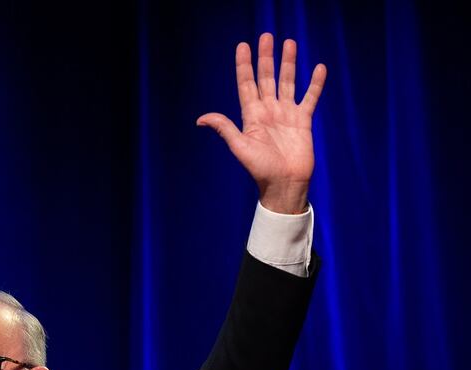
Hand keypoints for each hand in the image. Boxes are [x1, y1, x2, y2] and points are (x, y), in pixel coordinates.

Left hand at [197, 33, 326, 213]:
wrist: (284, 184)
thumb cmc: (260, 169)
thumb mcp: (240, 147)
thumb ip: (225, 129)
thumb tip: (201, 119)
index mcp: (251, 116)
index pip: (247, 85)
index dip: (244, 66)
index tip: (242, 46)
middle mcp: (268, 112)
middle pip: (266, 78)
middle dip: (266, 58)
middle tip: (266, 36)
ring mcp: (286, 115)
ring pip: (287, 82)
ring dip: (288, 63)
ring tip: (289, 43)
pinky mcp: (303, 121)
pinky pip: (310, 98)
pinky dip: (315, 84)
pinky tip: (318, 68)